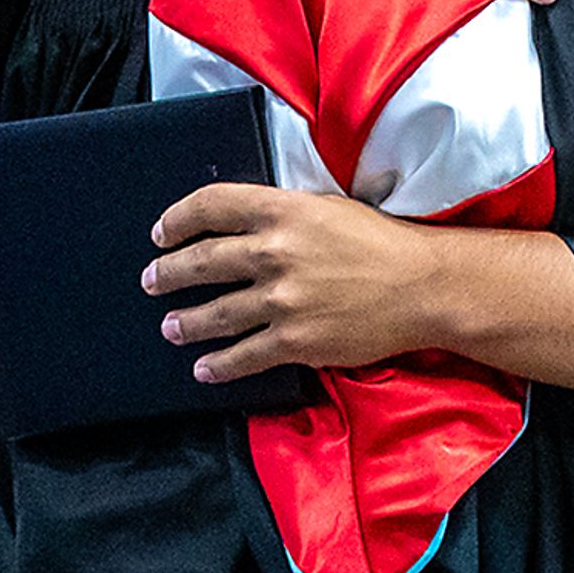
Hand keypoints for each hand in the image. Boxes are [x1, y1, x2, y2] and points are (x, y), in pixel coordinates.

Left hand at [145, 184, 448, 378]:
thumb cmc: (379, 241)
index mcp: (282, 210)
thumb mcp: (325, 207)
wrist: (421, 286)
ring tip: (170, 327)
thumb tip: (242, 224)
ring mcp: (282, 299)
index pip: (211, 205)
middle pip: (202, 261)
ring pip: (215, 313)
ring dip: (185, 321)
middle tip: (152, 281)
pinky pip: (243, 355)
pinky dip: (217, 364)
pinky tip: (203, 368)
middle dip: (169, 273)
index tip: (162, 233)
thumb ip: (281, 213)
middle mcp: (274, 252)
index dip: (178, 218)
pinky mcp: (295, 340)